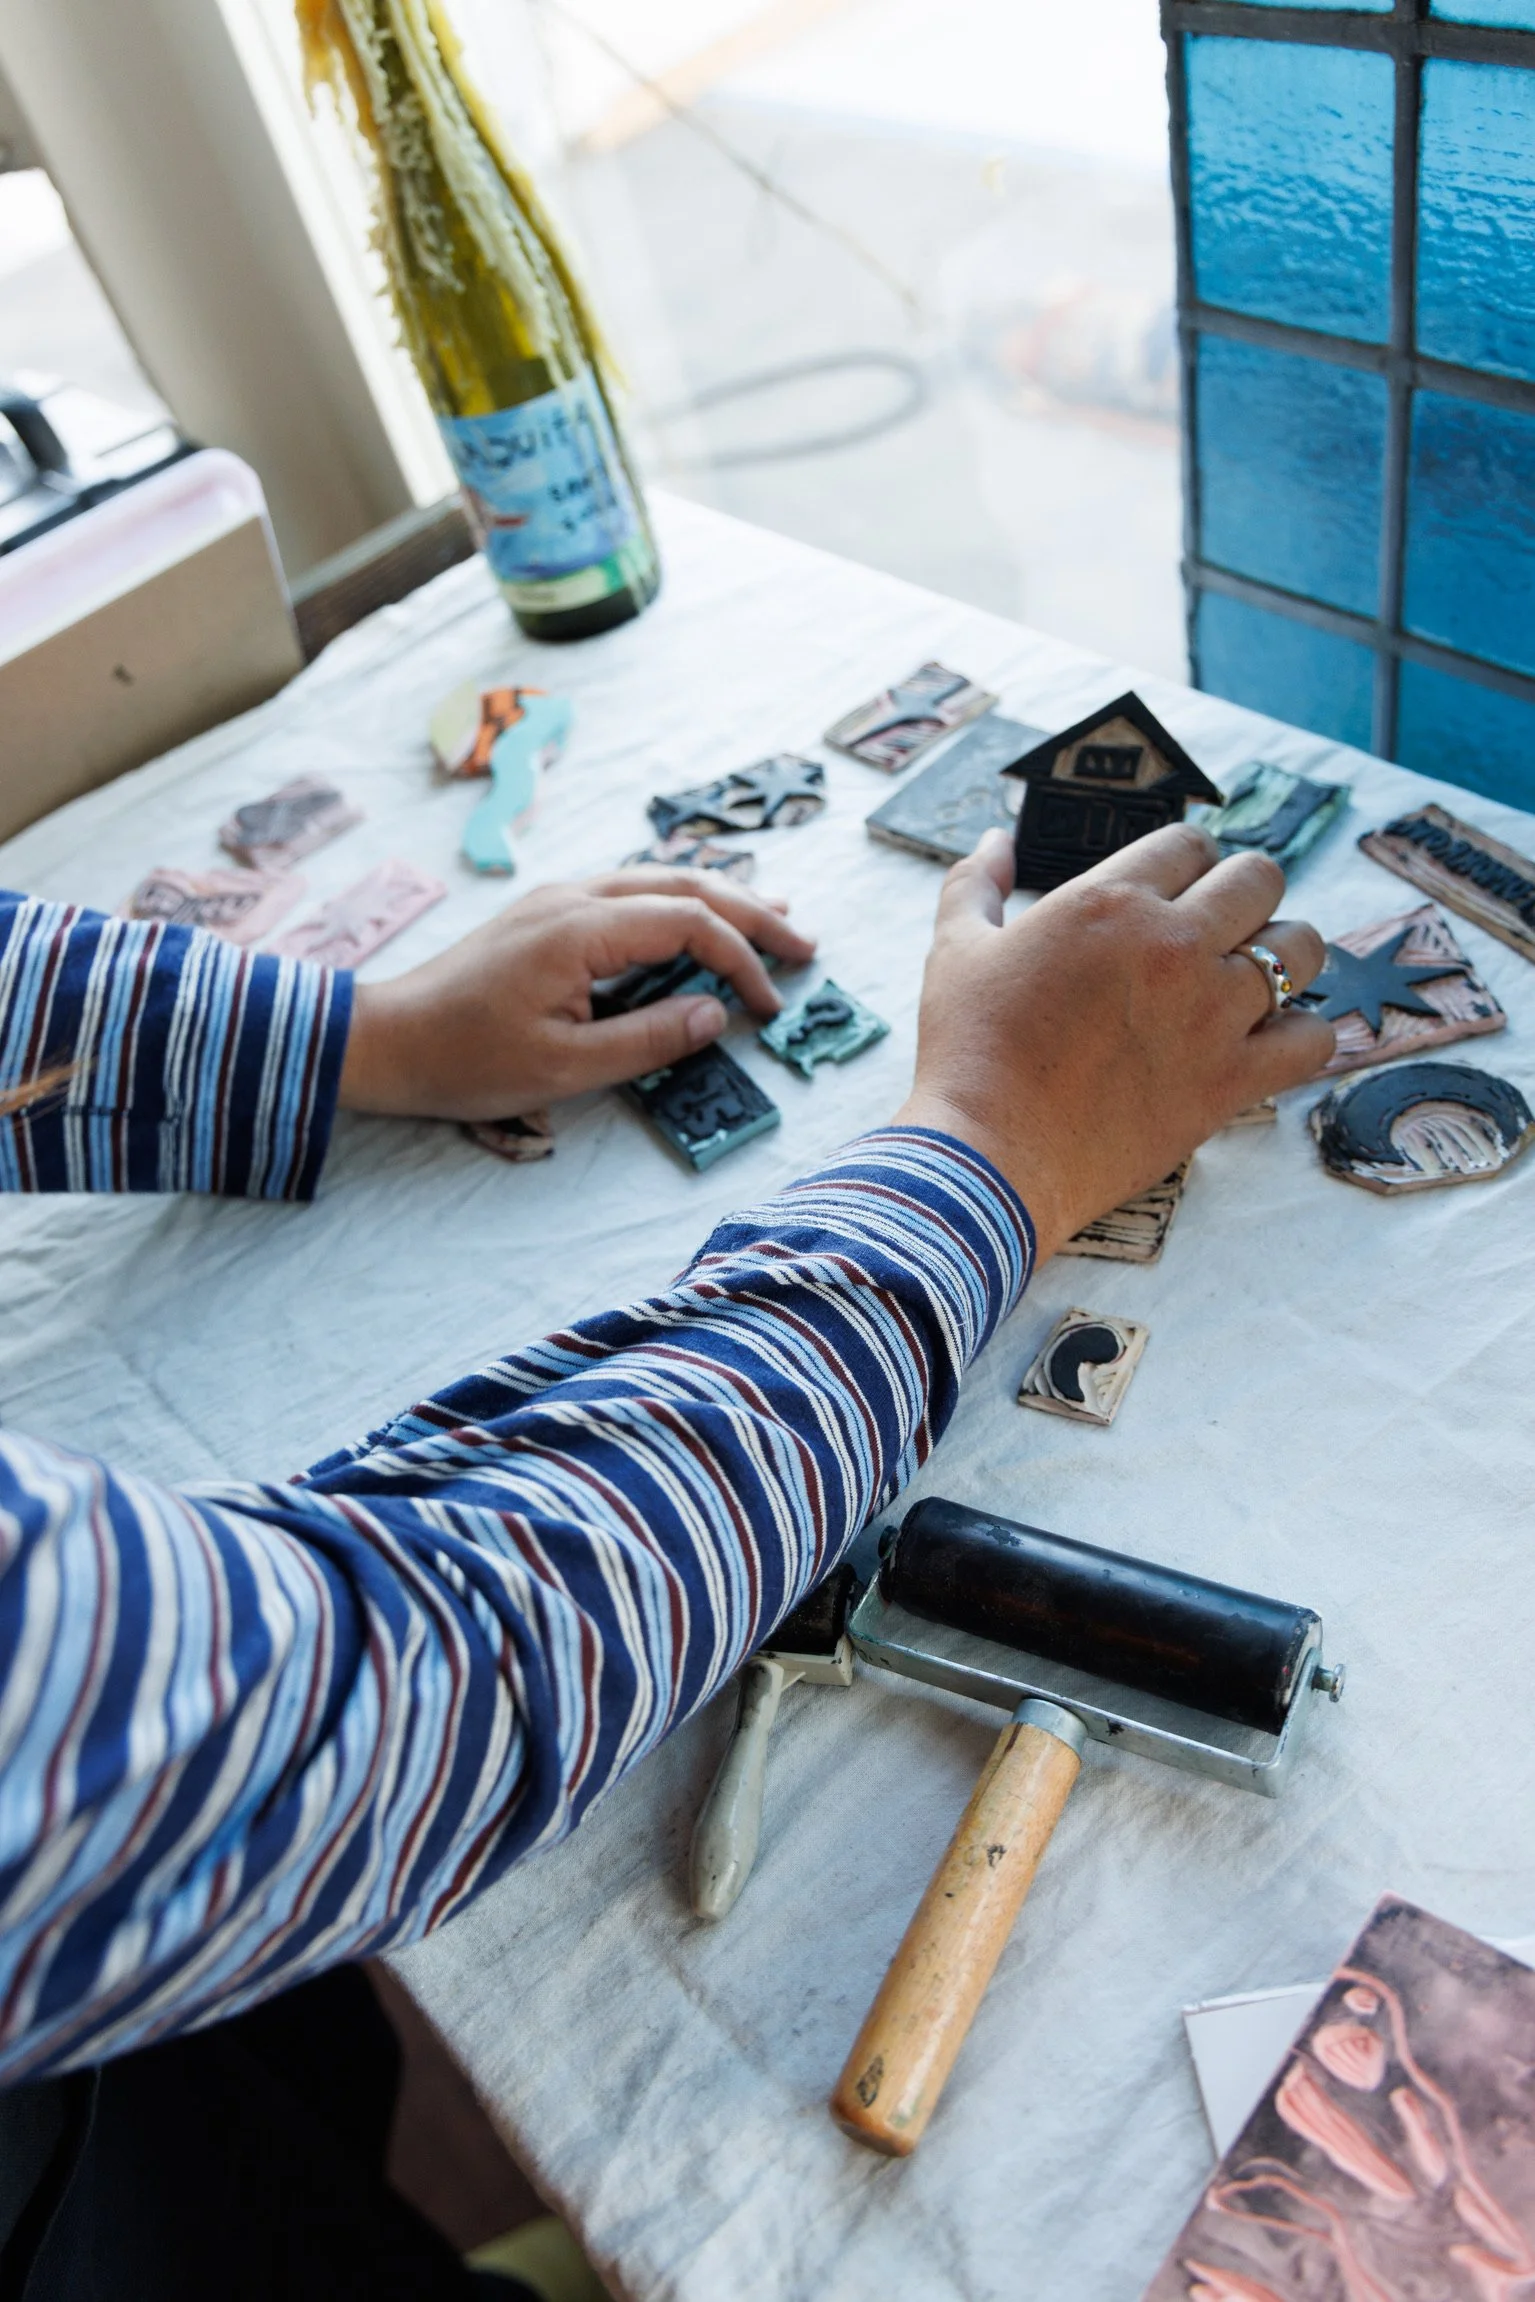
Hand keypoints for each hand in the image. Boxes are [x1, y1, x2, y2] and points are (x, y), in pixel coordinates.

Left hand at [338, 867, 815, 1120]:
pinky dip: (678, 905)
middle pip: (684, 885)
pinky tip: (696, 920)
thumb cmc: (464, 1060)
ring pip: (657, 880)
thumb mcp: (564, 1068)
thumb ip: (647, 1040)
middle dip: (751, 913)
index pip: (690, 924)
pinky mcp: (544, 916)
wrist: (382, 1039)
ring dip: (719, 900)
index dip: (742, 961)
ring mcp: (556, 900)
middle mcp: (572, 897)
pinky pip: (629, 892)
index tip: (770, 1006)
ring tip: (773, 917)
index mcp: (580, 928)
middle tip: (804, 943)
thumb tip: (715, 1016)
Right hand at [895, 825, 1333, 1260]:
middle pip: (1259, 879)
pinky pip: (1313, 1039)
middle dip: (1245, 893)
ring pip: (1301, 949)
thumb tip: (996, 840)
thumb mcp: (955, 950)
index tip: (1178, 889)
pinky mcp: (1231, 1080)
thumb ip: (976, 883)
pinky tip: (1270, 1041)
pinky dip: (1301, 1036)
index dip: (1187, 861)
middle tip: (1221, 926)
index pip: (1189, 843)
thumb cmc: (968, 1052)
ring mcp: (1211, 1013)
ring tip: (1254, 978)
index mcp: (1109, 902)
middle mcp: (1173, 945)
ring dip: (1284, 955)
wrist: (989, 1154)